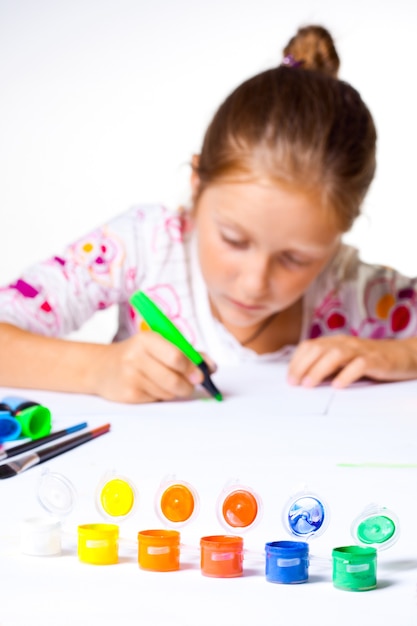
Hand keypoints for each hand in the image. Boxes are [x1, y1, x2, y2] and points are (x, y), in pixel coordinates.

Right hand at [92, 331, 214, 402]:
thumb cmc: (138, 354)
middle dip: (188, 385)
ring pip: (168, 392)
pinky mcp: (128, 395)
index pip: (176, 356)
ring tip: (165, 382)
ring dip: (174, 391)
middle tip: (192, 384)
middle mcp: (136, 357)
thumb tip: (211, 367)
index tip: (201, 374)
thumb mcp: (159, 344)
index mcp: (147, 339)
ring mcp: (131, 377)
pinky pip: (157, 400)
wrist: (102, 367)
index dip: (193, 368)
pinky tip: (152, 387)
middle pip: (174, 378)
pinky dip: (161, 396)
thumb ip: (187, 352)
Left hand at [287, 335, 416, 388]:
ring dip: (319, 369)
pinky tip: (338, 386)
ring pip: (335, 354)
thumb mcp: (344, 362)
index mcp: (335, 342)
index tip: (289, 379)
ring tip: (309, 384)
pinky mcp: (376, 360)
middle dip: (302, 366)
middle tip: (295, 383)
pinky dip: (346, 375)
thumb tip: (303, 380)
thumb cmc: (369, 361)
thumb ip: (327, 367)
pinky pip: (359, 365)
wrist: (403, 356)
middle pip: (318, 349)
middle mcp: (345, 343)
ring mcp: (360, 350)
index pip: (309, 346)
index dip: (296, 361)